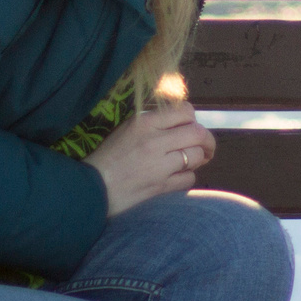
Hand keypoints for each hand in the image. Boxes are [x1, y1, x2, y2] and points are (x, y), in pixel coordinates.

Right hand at [86, 99, 214, 215]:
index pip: (184, 111)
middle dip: (207, 140)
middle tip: (206, 146)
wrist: (93, 189)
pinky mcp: (161, 188)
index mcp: (144, 123)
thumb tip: (184, 121)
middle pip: (198, 133)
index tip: (192, 126)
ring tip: (190, 161)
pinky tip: (178, 177)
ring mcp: (159, 166)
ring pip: (197, 156)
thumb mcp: (127, 129)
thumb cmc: (109, 157)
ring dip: (198, 159)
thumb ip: (154, 123)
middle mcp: (155, 142)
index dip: (193, 119)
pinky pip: (189, 178)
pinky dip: (187, 177)